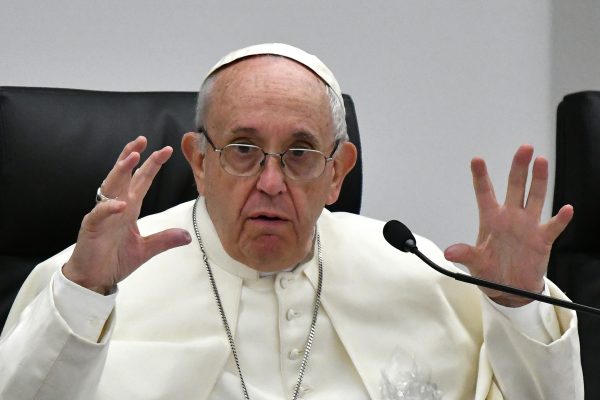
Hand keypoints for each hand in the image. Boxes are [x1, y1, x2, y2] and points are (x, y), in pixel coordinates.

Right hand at [63, 136, 191, 293]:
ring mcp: (103, 215)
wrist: (94, 278)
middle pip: (124, 176)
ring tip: (131, 157)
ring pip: (110, 187)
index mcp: (129, 207)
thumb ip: (165, 240)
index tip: (165, 150)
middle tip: (142, 140)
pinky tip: (120, 204)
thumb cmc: (114, 260)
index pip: (142, 180)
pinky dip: (109, 208)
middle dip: (132, 156)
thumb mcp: (146, 249)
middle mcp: (116, 206)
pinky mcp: (91, 228)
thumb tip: (187, 236)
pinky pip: (100, 214)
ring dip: (120, 172)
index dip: (152, 165)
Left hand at [444, 144, 572, 305]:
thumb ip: (465, 255)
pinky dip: (560, 219)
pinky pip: (553, 226)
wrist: (510, 289)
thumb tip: (449, 252)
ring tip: (541, 162)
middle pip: (515, 187)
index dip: (481, 176)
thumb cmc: (490, 271)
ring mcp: (527, 226)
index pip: (484, 193)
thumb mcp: (475, 264)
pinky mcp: (542, 239)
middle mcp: (510, 217)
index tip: (476, 159)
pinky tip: (566, 209)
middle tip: (524, 148)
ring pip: (535, 198)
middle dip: (519, 168)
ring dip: (539, 181)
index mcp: (490, 219)